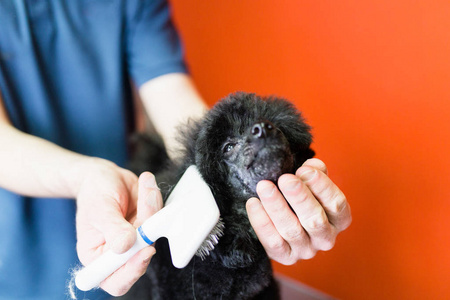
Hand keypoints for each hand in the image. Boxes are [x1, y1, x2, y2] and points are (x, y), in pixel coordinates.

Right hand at [75, 159, 162, 295]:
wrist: (103, 176)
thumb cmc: (93, 192)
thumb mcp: (99, 209)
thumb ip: (112, 228)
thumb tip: (124, 246)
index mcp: (97, 257)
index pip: (115, 280)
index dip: (131, 271)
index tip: (145, 251)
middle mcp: (118, 252)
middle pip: (140, 257)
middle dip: (147, 231)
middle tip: (147, 204)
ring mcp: (135, 239)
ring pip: (153, 234)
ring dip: (152, 209)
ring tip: (143, 187)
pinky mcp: (147, 225)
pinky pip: (159, 218)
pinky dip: (155, 200)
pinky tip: (146, 186)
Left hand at [246, 158, 350, 264]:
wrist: (280, 219)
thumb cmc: (299, 197)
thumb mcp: (310, 182)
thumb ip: (314, 172)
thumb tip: (312, 165)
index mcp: (339, 219)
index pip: (336, 204)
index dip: (321, 186)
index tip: (304, 170)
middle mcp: (326, 238)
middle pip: (315, 220)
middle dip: (299, 197)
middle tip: (285, 179)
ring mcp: (306, 250)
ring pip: (292, 230)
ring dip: (277, 206)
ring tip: (264, 187)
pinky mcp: (285, 257)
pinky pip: (273, 242)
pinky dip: (262, 222)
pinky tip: (253, 203)